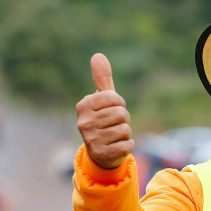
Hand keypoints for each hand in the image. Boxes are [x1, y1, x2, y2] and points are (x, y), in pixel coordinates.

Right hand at [76, 53, 133, 169]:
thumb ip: (102, 79)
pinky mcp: (102, 154)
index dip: (119, 103)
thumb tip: (98, 55)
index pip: (114, 98)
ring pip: (125, 129)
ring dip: (125, 133)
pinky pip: (128, 145)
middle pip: (121, 114)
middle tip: (113, 124)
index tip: (112, 109)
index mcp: (83, 106)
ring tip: (114, 136)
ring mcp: (92, 140)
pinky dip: (127, 145)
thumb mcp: (102, 99)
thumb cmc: (103, 120)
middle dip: (123, 119)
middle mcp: (84, 123)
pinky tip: (117, 146)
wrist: (99, 152)